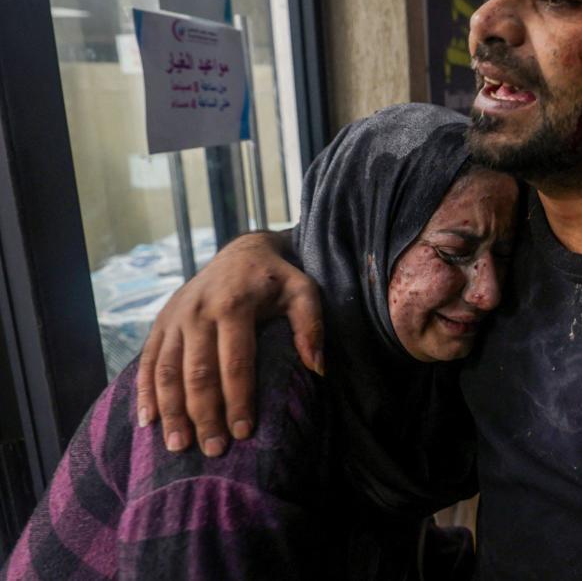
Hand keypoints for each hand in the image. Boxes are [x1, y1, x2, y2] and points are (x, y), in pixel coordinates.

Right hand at [135, 231, 322, 456]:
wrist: (242, 252)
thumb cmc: (277, 278)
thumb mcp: (304, 291)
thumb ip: (311, 325)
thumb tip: (317, 367)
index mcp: (234, 304)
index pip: (235, 361)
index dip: (238, 399)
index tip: (243, 433)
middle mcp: (198, 311)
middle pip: (197, 372)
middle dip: (204, 415)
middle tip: (212, 450)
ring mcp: (175, 316)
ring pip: (167, 370)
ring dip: (171, 410)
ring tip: (177, 446)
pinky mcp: (160, 322)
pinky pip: (148, 360)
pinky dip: (145, 391)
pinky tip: (148, 420)